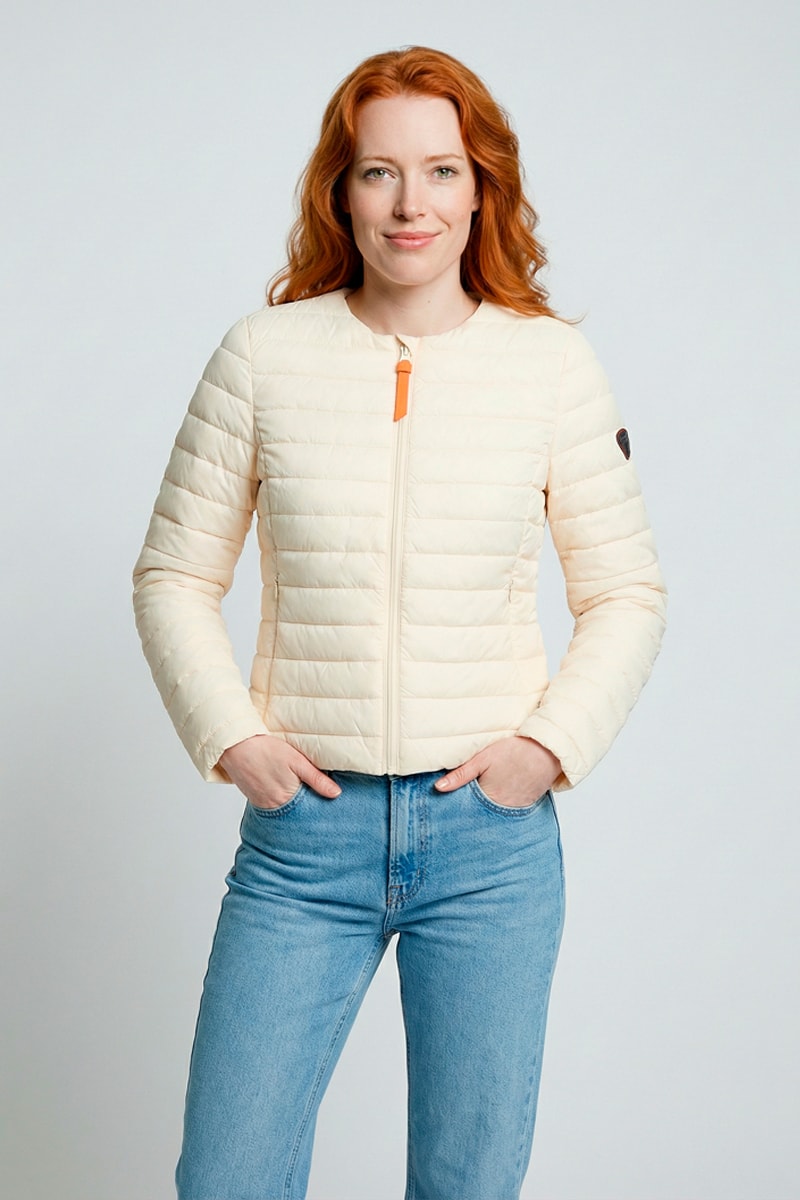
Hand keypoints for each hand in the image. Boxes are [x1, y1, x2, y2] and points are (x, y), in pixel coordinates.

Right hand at [218, 735, 340, 809]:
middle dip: (304, 805)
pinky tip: (280, 785)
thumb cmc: (265, 750)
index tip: (326, 804)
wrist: (234, 746)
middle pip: (295, 810)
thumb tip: (336, 794)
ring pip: (282, 807)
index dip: (317, 805)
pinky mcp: (253, 798)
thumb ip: (317, 779)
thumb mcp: (297, 761)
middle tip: (312, 795)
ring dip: (290, 801)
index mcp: (286, 799)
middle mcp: (273, 806)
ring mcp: (261, 803)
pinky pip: (270, 803)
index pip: (308, 809)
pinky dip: (277, 797)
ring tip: (296, 788)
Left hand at [434, 736, 560, 807]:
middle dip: (474, 811)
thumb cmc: (515, 750)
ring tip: (485, 801)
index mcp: (489, 797)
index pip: (469, 810)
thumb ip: (461, 774)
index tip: (451, 811)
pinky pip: (513, 809)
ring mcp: (518, 807)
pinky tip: (502, 796)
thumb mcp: (483, 758)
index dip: (460, 808)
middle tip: (467, 808)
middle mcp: (503, 807)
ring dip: (491, 808)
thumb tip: (438, 787)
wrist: (548, 749)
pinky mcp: (528, 803)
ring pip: (498, 812)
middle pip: (483, 813)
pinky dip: (505, 805)